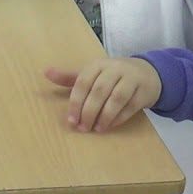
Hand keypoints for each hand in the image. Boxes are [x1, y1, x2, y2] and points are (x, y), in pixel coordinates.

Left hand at [45, 57, 162, 132]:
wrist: (146, 73)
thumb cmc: (112, 76)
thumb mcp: (91, 74)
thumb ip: (70, 77)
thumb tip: (46, 72)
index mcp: (97, 64)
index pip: (83, 82)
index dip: (76, 102)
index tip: (71, 120)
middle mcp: (114, 69)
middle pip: (99, 91)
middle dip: (89, 111)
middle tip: (82, 127)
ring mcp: (131, 79)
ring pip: (116, 98)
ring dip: (104, 116)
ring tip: (96, 129)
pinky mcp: (144, 91)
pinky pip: (130, 106)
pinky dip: (119, 117)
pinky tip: (110, 125)